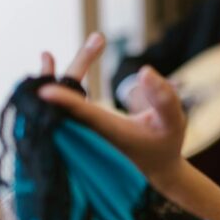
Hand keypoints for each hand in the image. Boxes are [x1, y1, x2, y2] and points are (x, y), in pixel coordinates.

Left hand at [37, 33, 186, 188]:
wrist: (158, 164)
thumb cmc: (166, 141)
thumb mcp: (174, 120)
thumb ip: (163, 97)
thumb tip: (144, 71)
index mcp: (113, 131)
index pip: (86, 115)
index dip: (66, 103)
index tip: (44, 91)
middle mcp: (95, 131)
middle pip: (67, 109)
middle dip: (54, 83)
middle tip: (44, 56)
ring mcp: (88, 130)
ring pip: (64, 109)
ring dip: (53, 83)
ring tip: (45, 56)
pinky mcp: (87, 126)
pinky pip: (68, 106)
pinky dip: (60, 89)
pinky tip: (52, 64)